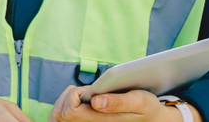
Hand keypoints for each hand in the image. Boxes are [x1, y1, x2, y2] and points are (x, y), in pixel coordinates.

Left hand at [50, 86, 193, 121]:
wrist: (152, 119)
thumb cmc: (145, 108)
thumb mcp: (138, 101)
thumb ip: (118, 102)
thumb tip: (95, 101)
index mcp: (99, 121)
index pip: (68, 113)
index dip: (73, 96)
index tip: (89, 90)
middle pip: (58, 114)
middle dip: (67, 96)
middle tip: (85, 91)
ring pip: (57, 116)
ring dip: (65, 101)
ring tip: (83, 96)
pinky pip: (62, 116)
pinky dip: (66, 105)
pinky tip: (80, 100)